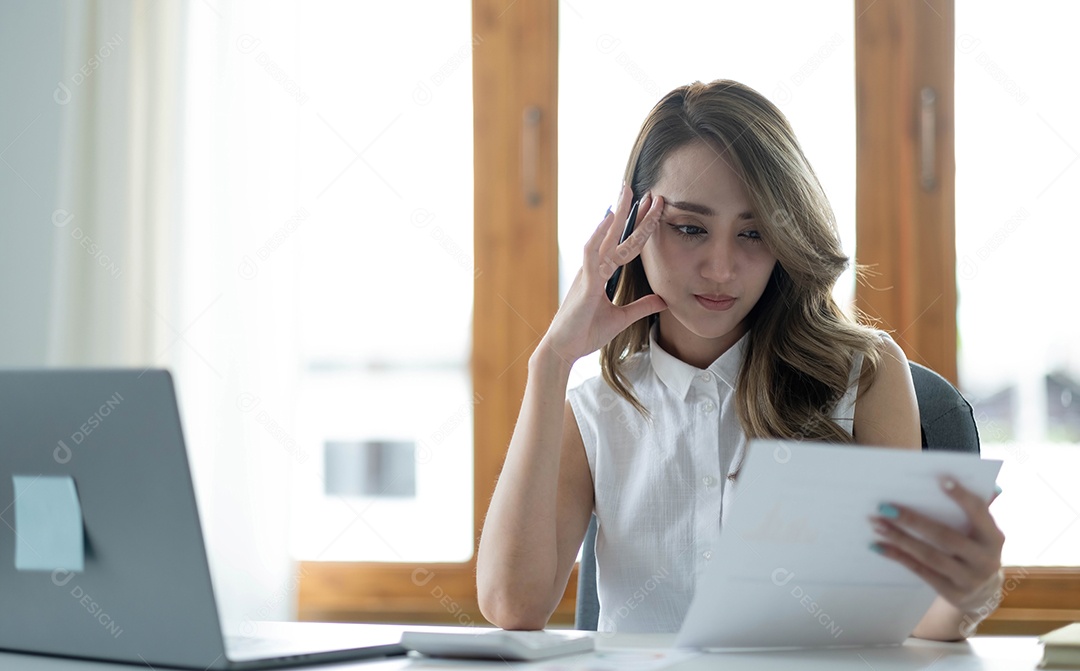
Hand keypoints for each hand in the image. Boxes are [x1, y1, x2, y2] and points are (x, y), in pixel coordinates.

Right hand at [538, 185, 667, 363]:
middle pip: (615, 234)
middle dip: (630, 211)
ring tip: (628, 192)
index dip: (639, 227)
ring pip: (606, 237)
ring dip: (618, 214)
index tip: (652, 209)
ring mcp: (588, 273)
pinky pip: (591, 253)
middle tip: (645, 189)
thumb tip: (663, 299)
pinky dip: (600, 235)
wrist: (564, 350)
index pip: (625, 245)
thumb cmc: (585, 333)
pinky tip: (610, 219)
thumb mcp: (621, 318)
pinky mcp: (584, 283)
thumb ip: (641, 307)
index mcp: (601, 274)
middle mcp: (593, 268)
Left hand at [870, 479, 1004, 621]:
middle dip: (913, 520)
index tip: (940, 479)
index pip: (979, 513)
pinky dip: (898, 557)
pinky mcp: (953, 594)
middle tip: (885, 507)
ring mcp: (969, 579)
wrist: (984, 594)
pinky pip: (920, 571)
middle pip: (946, 537)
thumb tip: (965, 480)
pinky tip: (878, 546)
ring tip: (877, 524)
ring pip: (930, 556)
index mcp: (994, 537)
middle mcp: (986, 560)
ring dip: (900, 538)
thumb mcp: (981, 532)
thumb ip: (975, 508)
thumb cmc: (975, 548)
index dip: (962, 497)